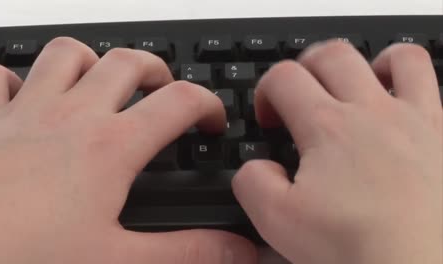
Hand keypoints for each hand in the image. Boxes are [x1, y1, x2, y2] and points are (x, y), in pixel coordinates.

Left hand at [0, 37, 255, 263]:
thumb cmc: (20, 257)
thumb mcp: (117, 262)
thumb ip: (185, 253)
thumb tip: (234, 250)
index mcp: (109, 146)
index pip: (178, 103)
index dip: (207, 105)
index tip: (212, 120)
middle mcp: (69, 116)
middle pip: (127, 62)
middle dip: (156, 69)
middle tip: (164, 91)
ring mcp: (22, 111)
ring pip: (67, 54)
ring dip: (92, 61)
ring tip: (103, 83)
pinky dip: (17, 78)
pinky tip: (25, 99)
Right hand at [232, 41, 441, 263]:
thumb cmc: (359, 248)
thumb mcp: (278, 221)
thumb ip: (252, 183)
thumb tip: (257, 167)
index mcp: (327, 128)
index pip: (283, 78)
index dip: (265, 91)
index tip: (268, 119)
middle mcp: (373, 112)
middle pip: (333, 55)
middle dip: (307, 66)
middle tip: (301, 94)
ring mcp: (416, 120)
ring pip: (397, 59)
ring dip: (370, 63)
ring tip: (358, 85)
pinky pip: (437, 87)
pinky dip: (415, 84)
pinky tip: (403, 106)